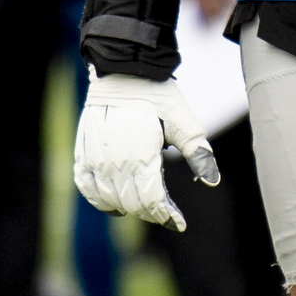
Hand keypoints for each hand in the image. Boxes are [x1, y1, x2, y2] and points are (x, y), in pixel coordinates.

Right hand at [75, 72, 220, 229]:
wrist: (123, 72)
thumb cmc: (158, 95)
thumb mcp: (184, 122)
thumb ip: (199, 153)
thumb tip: (212, 181)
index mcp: (141, 157)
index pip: (152, 201)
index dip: (167, 216)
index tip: (179, 223)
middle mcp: (115, 162)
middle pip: (133, 204)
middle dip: (152, 213)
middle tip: (165, 213)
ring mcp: (95, 159)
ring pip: (110, 199)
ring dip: (128, 208)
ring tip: (144, 206)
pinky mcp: (82, 152)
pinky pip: (86, 186)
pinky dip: (100, 199)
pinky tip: (113, 203)